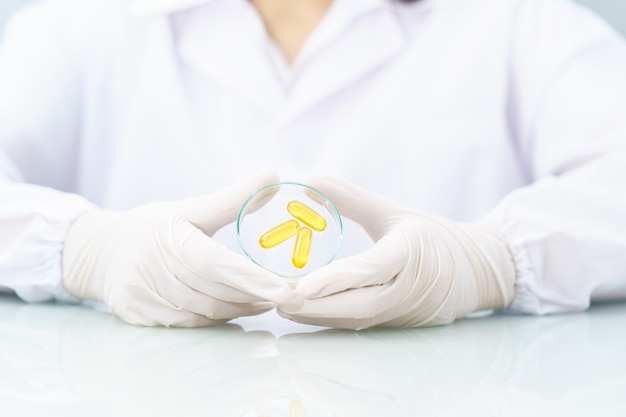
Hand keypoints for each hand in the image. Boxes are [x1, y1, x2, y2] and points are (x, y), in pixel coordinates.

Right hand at [62, 172, 293, 326]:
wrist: (99, 252)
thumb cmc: (152, 226)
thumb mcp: (190, 207)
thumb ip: (233, 198)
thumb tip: (274, 177)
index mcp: (168, 238)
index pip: (214, 263)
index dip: (250, 278)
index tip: (284, 289)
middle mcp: (153, 270)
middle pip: (215, 292)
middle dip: (255, 295)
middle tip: (288, 294)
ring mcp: (144, 297)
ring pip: (206, 312)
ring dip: (242, 308)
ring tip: (269, 299)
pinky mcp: (140, 316)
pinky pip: (189, 324)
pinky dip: (219, 319)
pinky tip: (239, 308)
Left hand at [278, 177, 515, 328]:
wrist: (477, 270)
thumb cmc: (434, 235)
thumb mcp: (393, 211)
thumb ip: (351, 198)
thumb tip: (309, 180)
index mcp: (410, 255)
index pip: (369, 270)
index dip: (335, 280)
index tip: (300, 286)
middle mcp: (406, 290)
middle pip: (357, 306)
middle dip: (315, 307)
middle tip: (277, 299)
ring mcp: (403, 311)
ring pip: (356, 320)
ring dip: (318, 316)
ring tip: (282, 307)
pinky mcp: (398, 323)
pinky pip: (361, 324)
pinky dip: (332, 320)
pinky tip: (306, 313)